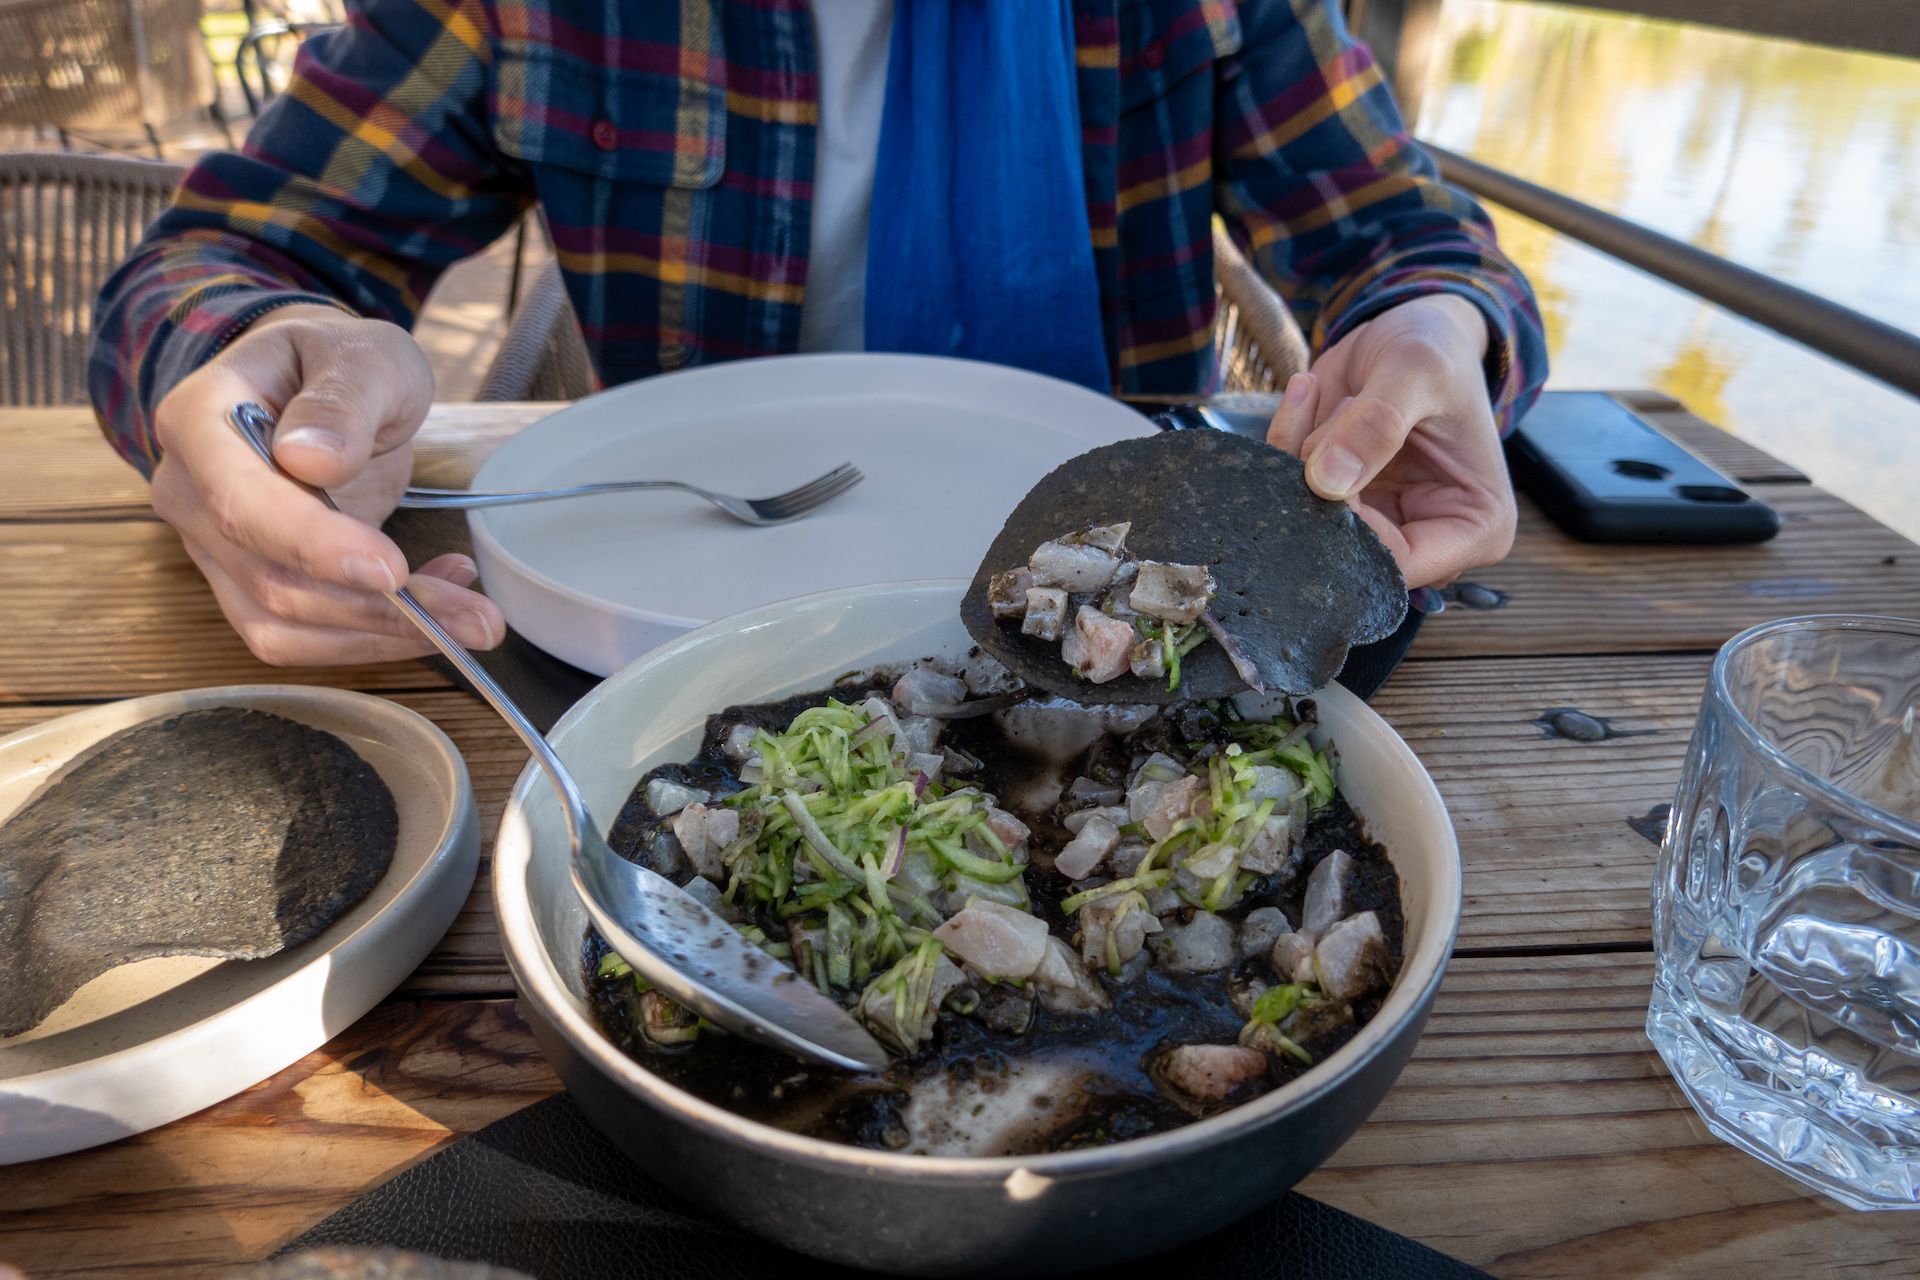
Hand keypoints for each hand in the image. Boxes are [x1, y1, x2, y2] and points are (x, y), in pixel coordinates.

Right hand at [149, 305, 503, 665]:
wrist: (320, 387)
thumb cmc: (337, 362)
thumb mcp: (362, 356)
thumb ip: (342, 400)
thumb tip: (312, 459)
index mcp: (199, 422)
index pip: (242, 503)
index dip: (314, 544)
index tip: (392, 569)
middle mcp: (192, 494)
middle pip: (272, 578)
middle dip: (379, 608)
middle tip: (477, 618)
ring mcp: (215, 548)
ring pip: (286, 624)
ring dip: (383, 636)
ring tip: (471, 618)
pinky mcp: (252, 585)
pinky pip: (305, 637)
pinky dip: (374, 637)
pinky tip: (436, 604)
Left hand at [1266, 294, 1515, 588]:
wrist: (1412, 330)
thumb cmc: (1437, 350)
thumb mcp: (1417, 370)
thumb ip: (1377, 422)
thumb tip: (1327, 481)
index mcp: (1477, 527)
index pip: (1399, 564)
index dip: (1349, 526)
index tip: (1327, 468)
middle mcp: (1428, 539)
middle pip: (1346, 553)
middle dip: (1317, 487)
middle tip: (1330, 414)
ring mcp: (1378, 524)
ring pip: (1307, 523)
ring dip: (1298, 456)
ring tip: (1330, 394)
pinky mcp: (1337, 502)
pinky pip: (1286, 492)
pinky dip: (1285, 443)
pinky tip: (1308, 395)